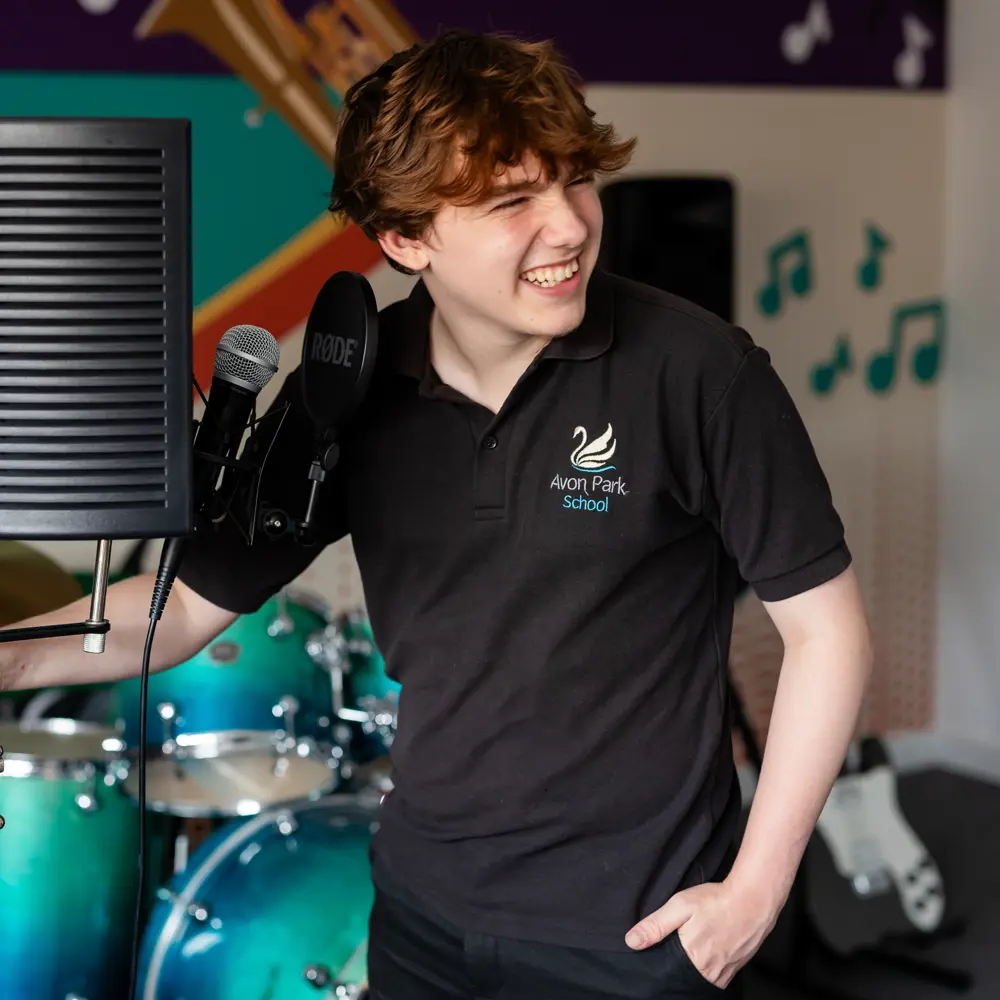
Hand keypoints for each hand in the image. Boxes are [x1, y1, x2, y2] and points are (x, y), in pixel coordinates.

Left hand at [624, 878, 778, 988]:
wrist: (753, 900)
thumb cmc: (716, 901)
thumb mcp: (680, 906)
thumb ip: (656, 925)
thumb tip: (631, 941)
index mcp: (692, 960)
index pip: (668, 972)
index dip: (662, 961)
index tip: (662, 949)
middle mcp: (709, 973)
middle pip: (684, 976)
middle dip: (678, 964)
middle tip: (681, 941)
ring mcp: (724, 973)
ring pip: (701, 977)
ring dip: (694, 966)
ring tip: (694, 944)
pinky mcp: (735, 969)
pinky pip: (716, 975)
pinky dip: (708, 966)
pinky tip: (707, 948)